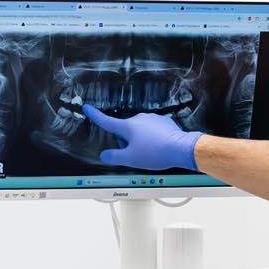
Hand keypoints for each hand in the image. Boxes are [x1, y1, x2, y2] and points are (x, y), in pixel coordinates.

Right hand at [83, 105, 202, 171]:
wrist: (180, 148)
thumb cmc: (156, 153)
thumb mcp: (130, 159)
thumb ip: (114, 157)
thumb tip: (105, 155)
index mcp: (128, 127)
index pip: (107, 121)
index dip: (95, 116)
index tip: (88, 108)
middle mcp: (138, 119)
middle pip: (125, 131)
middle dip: (126, 142)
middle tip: (136, 154)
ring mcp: (151, 119)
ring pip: (138, 131)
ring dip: (140, 141)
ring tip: (150, 152)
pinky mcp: (162, 122)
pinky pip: (151, 130)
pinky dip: (152, 138)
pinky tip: (158, 147)